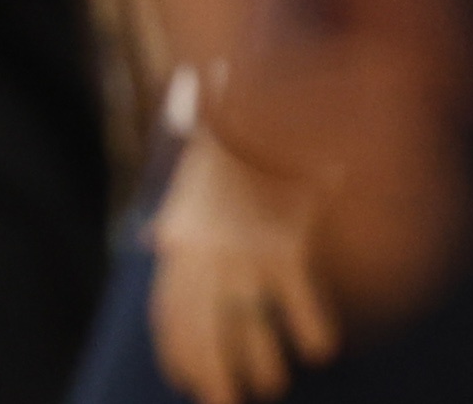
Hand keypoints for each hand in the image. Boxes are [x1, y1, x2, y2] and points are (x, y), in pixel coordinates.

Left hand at [150, 129, 342, 403]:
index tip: (190, 382)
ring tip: (274, 382)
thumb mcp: (185, 180)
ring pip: (249, 331)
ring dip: (262, 367)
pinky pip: (299, 305)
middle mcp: (205, 253)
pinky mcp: (285, 241)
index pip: (170, 314)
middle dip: (215, 378)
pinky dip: (313, 332)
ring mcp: (244, 250)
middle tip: (230, 403)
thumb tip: (150, 238)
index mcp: (181, 240)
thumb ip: (171, 217)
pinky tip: (322, 348)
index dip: (179, 354)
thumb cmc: (227, 145)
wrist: (258, 99)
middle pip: (204, 334)